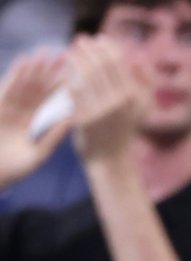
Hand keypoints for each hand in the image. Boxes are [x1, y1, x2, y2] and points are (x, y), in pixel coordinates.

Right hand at [0, 51, 69, 188]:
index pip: (51, 102)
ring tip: (45, 52)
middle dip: (50, 71)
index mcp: (35, 122)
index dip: (62, 87)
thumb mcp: (38, 154)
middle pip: (38, 88)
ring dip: (34, 68)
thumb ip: (53, 136)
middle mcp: (22, 112)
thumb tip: (71, 119)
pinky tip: (24, 61)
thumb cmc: (14, 170)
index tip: (76, 73)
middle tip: (64, 54)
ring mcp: (8, 108)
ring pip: (24, 84)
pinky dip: (15, 75)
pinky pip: (7, 88)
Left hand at [65, 35, 149, 160]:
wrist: (111, 159)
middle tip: (80, 40)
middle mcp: (118, 102)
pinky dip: (68, 77)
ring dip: (76, 59)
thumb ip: (146, 83)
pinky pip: (73, 92)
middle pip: (101, 65)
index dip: (108, 46)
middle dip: (89, 49)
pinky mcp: (84, 119)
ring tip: (71, 52)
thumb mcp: (143, 107)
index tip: (99, 38)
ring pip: (85, 76)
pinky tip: (64, 70)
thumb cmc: (125, 129)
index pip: (119, 62)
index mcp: (133, 96)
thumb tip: (140, 59)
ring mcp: (100, 111)